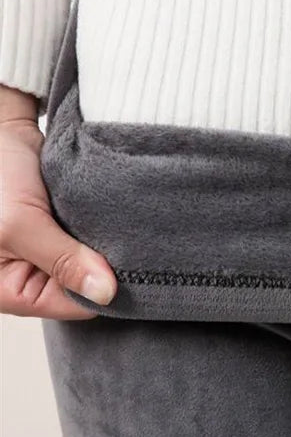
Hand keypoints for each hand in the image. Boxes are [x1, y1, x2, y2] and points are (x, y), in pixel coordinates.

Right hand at [0, 86, 116, 318]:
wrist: (0, 130)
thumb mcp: (19, 223)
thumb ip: (62, 260)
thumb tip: (105, 293)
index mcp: (10, 290)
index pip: (73, 306)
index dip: (103, 289)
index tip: (132, 268)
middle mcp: (30, 276)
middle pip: (85, 286)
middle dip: (105, 266)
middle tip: (130, 243)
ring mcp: (48, 253)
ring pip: (93, 261)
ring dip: (106, 244)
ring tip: (122, 227)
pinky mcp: (62, 229)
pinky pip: (92, 239)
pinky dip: (103, 228)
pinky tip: (115, 217)